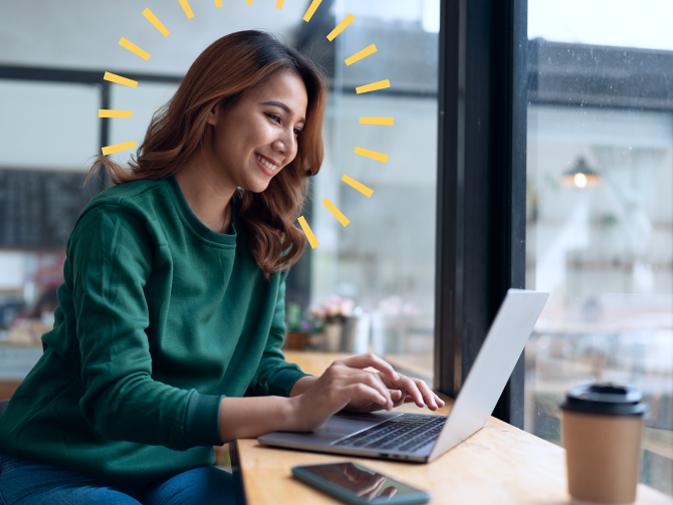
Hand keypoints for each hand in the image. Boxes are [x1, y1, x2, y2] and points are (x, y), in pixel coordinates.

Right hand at [289, 353, 444, 431]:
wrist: (296, 412)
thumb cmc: (318, 405)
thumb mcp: (338, 390)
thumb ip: (356, 386)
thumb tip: (380, 390)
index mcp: (340, 364)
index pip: (368, 357)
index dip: (384, 365)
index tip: (395, 377)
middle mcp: (339, 368)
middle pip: (372, 369)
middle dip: (389, 383)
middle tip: (397, 396)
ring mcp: (337, 378)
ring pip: (370, 379)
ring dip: (384, 393)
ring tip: (389, 405)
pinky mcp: (336, 391)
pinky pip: (363, 389)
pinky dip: (376, 396)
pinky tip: (381, 404)